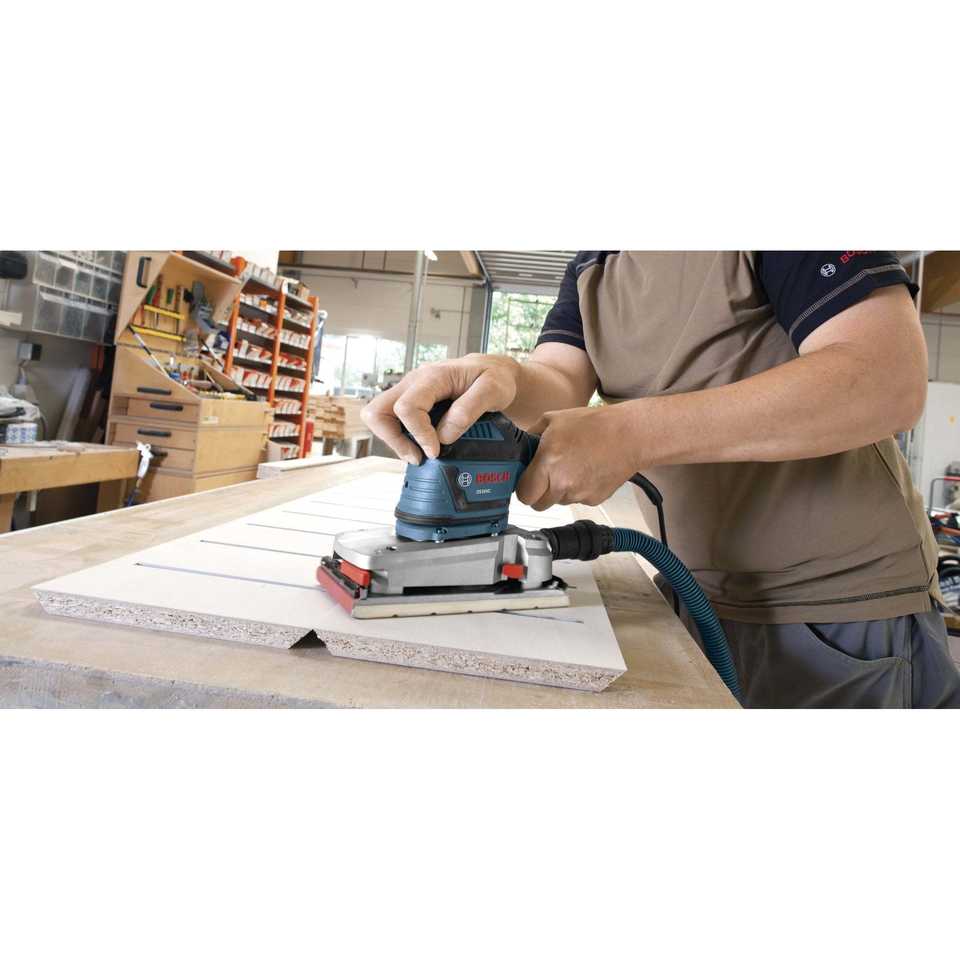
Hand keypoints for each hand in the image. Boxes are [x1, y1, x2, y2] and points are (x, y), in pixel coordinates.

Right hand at [361, 354, 522, 462]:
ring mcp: (410, 391)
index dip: (419, 435)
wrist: (494, 372)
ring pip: (379, 417)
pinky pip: (392, 421)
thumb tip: (443, 435)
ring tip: (418, 454)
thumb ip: (469, 409)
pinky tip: (421, 445)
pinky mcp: (411, 401)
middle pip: (378, 411)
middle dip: (393, 440)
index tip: (436, 451)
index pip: (407, 408)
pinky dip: (402, 437)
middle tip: (417, 456)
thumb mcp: (493, 390)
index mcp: (433, 377)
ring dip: (394, 440)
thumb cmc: (494, 378)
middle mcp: (414, 382)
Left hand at [516, 405, 637, 509]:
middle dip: (539, 492)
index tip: (527, 480)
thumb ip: (531, 436)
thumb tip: (520, 447)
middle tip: (546, 476)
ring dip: (559, 491)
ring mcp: (579, 494)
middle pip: (539, 505)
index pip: (523, 495)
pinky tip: (586, 471)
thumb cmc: (593, 424)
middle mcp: (562, 484)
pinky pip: (577, 500)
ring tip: (571, 467)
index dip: (523, 488)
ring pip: (558, 502)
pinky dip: (578, 490)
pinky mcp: (594, 499)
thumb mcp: (553, 420)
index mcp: (547, 464)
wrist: (629, 435)